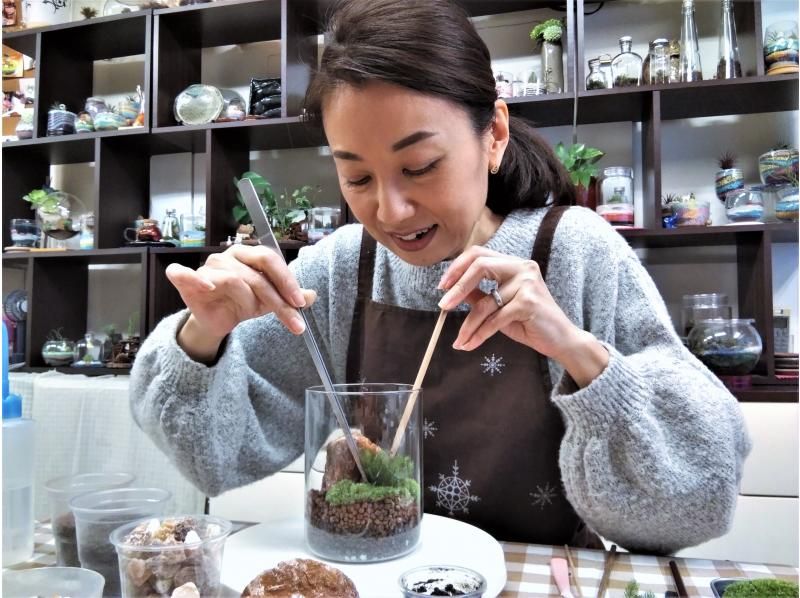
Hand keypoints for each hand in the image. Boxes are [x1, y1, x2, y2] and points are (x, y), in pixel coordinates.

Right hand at [166, 245, 316, 340]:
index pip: (270, 259)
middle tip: (293, 318)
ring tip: (251, 314)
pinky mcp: (186, 282)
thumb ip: (290, 297)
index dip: (286, 280)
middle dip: (276, 298)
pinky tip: (207, 287)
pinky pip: (181, 274)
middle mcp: (227, 257)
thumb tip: (312, 295)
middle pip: (255, 273)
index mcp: (248, 255)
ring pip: (233, 280)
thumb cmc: (242, 303)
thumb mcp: (270, 302)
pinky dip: (192, 277)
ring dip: (248, 301)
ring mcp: (206, 268)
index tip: (300, 303)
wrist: (218, 319)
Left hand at [437, 246, 576, 356]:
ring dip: (468, 325)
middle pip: (479, 266)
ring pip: (485, 303)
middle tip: (443, 307)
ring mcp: (527, 283)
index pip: (478, 254)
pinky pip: (495, 319)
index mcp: (514, 264)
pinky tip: (471, 344)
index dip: (457, 267)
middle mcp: (522, 267)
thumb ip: (480, 295)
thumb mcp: (500, 306)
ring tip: (459, 341)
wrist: (560, 340)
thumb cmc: (529, 322)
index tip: (442, 286)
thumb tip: (452, 291)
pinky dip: (480, 334)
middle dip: (457, 288)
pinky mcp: (529, 303)